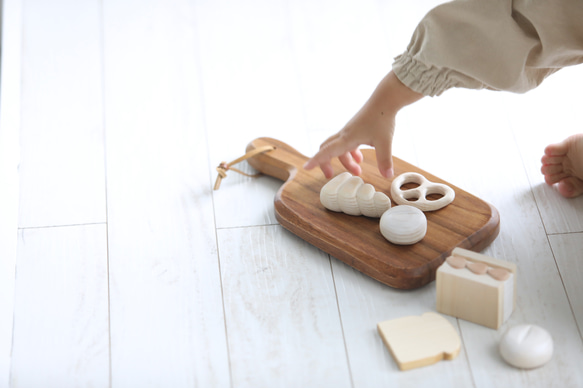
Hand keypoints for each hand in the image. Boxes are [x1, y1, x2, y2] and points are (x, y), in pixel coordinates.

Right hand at [304, 71, 422, 178]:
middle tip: (330, 175)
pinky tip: (360, 158)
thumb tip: (387, 176)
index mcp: (347, 138)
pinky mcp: (355, 128)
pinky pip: (346, 143)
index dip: (316, 160)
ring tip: (358, 171)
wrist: (385, 99)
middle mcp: (344, 134)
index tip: (306, 167)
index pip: (326, 151)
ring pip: (339, 147)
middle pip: (327, 149)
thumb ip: (384, 160)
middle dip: (326, 163)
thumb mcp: (385, 142)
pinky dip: (350, 152)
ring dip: (345, 160)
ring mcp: (349, 131)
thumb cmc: (382, 118)